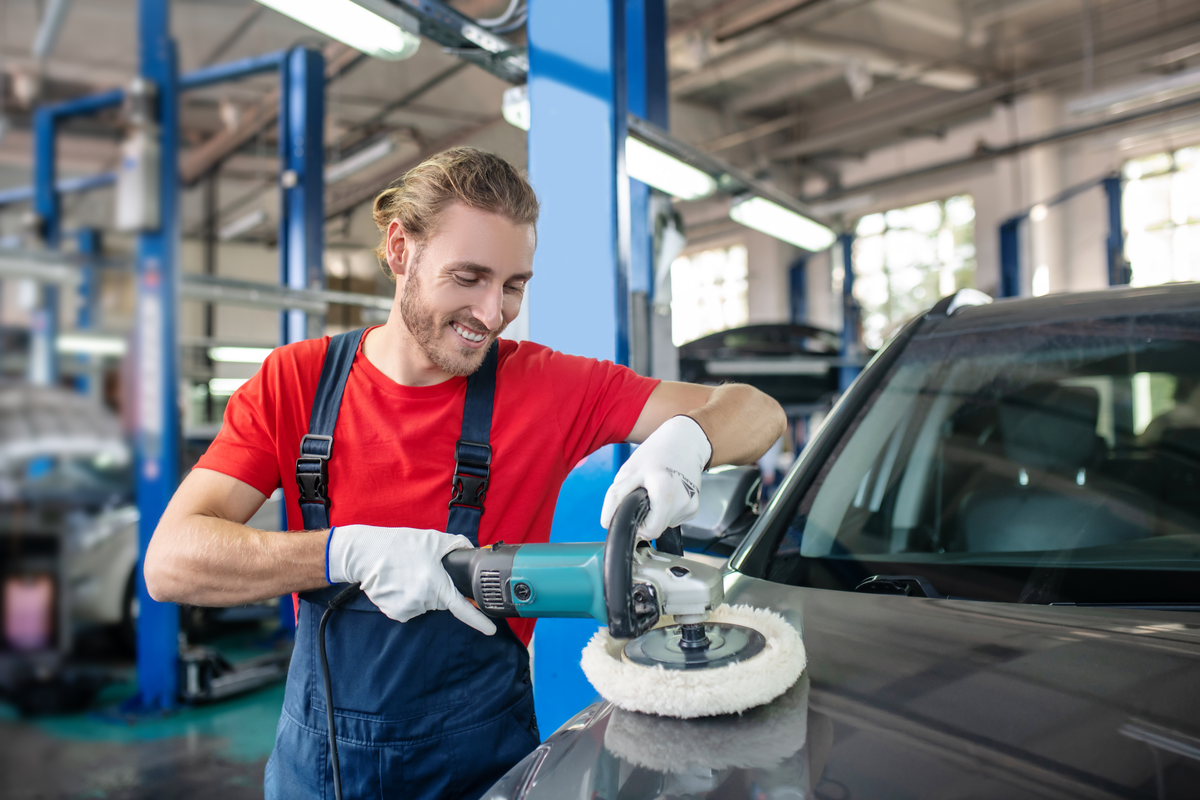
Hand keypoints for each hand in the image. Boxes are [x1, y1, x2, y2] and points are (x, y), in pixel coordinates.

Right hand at [326, 525, 495, 634]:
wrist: (365, 554)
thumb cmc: (399, 545)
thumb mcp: (433, 540)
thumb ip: (457, 545)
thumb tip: (472, 551)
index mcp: (436, 583)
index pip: (462, 607)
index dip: (479, 621)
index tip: (491, 630)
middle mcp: (423, 600)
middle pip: (440, 600)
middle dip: (435, 588)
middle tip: (421, 570)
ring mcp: (408, 609)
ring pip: (424, 604)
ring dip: (420, 592)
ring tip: (406, 574)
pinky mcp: (396, 613)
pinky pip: (410, 608)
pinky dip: (406, 598)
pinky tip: (398, 584)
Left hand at [600, 415, 711, 539]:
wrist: (685, 441)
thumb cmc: (656, 452)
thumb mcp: (628, 471)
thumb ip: (615, 499)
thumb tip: (608, 522)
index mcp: (665, 492)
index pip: (650, 531)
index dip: (638, 525)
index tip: (635, 511)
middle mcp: (682, 502)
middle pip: (657, 528)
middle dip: (647, 516)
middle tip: (645, 495)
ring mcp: (691, 506)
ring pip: (665, 524)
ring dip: (657, 511)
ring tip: (658, 489)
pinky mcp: (695, 507)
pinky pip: (674, 518)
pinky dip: (668, 509)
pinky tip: (669, 491)